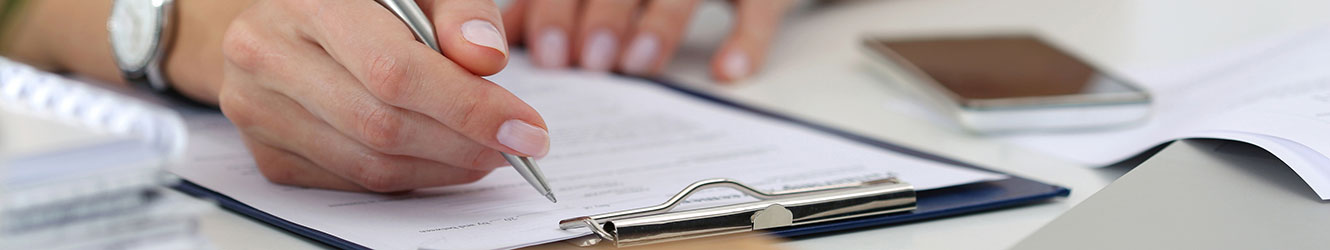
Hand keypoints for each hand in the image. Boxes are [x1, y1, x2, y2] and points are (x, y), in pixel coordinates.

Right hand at [218, 0, 547, 191]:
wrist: (283, 15)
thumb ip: (459, 10)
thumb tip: (487, 59)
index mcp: (309, 1)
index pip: (395, 71)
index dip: (468, 107)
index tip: (524, 129)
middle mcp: (268, 54)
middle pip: (383, 125)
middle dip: (464, 143)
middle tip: (515, 145)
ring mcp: (259, 108)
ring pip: (369, 164)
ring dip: (443, 167)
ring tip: (486, 152)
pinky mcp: (267, 151)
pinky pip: (352, 181)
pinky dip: (409, 177)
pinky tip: (442, 158)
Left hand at [500, 0, 795, 81]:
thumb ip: (552, 0)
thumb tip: (508, 36)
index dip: (556, 9)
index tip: (550, 57)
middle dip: (603, 15)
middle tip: (592, 62)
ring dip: (661, 24)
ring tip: (638, 65)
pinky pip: (760, 7)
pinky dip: (749, 39)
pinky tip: (728, 70)